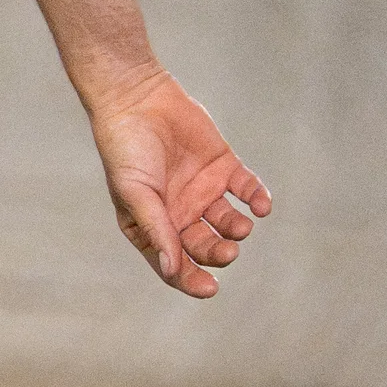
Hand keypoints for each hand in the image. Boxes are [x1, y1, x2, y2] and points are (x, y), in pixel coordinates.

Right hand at [89, 68, 270, 297]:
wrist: (137, 99)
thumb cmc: (125, 149)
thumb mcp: (135, 192)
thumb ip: (156, 229)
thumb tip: (172, 269)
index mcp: (153, 225)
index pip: (175, 264)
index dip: (192, 280)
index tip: (210, 288)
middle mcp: (180, 213)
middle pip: (206, 247)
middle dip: (219, 254)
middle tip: (228, 252)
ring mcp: (204, 191)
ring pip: (230, 223)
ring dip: (238, 230)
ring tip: (241, 226)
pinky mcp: (224, 167)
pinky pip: (247, 191)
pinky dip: (257, 200)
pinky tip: (261, 205)